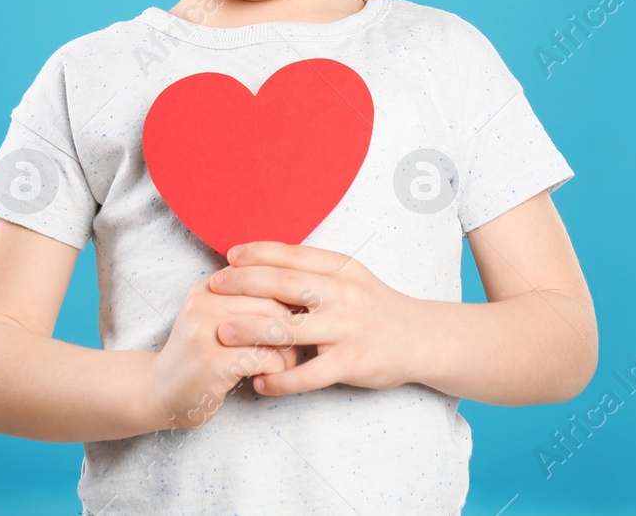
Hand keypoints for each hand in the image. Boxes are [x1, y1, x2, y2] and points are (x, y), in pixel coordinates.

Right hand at [145, 275, 301, 430]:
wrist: (157, 391)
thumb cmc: (197, 356)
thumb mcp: (211, 317)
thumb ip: (242, 301)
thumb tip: (295, 294)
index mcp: (207, 287)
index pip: (263, 278)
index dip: (286, 301)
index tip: (292, 320)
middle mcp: (204, 302)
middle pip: (272, 303)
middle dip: (292, 327)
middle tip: (294, 347)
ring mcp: (206, 332)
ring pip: (273, 328)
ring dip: (288, 350)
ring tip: (284, 363)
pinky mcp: (213, 362)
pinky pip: (265, 357)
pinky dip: (277, 369)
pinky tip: (268, 378)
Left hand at [209, 241, 418, 396]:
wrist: (422, 338)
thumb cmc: (376, 307)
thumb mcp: (351, 277)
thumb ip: (316, 270)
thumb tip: (267, 260)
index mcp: (341, 268)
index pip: (292, 255)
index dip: (257, 253)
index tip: (229, 256)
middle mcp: (343, 294)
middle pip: (283, 284)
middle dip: (243, 284)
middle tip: (213, 287)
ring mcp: (347, 329)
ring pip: (289, 328)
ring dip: (250, 330)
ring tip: (221, 332)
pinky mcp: (352, 362)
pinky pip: (309, 374)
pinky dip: (280, 380)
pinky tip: (258, 382)